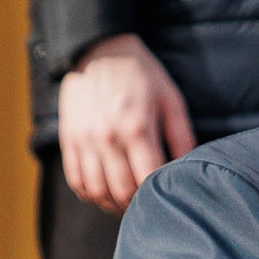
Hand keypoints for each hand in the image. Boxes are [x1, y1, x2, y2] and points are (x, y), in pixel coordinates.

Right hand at [57, 34, 195, 215]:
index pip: (148, 180)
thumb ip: (182, 137)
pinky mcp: (69, 139)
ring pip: (96, 191)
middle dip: (138, 207)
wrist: (99, 49)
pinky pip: (76, 180)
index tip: (168, 200)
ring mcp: (84, 140)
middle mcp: (107, 138)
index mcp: (136, 128)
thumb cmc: (141, 74)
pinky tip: (104, 195)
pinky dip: (90, 195)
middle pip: (121, 192)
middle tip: (150, 210)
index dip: (159, 197)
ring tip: (128, 207)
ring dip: (113, 206)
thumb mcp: (170, 100)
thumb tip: (190, 168)